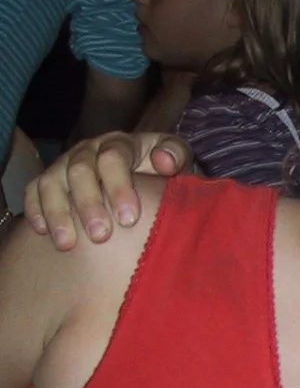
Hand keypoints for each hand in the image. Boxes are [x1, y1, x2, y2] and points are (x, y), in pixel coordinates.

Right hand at [21, 131, 190, 248]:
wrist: (143, 177)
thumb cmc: (161, 172)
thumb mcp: (177, 161)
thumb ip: (175, 155)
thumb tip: (164, 161)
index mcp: (121, 143)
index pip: (114, 158)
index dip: (119, 187)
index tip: (129, 219)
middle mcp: (88, 150)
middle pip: (80, 171)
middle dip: (89, 204)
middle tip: (100, 236)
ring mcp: (65, 164)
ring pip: (52, 182)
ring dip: (58, 213)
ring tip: (67, 244)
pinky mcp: (48, 180)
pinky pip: (34, 190)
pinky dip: (35, 209)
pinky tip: (41, 232)